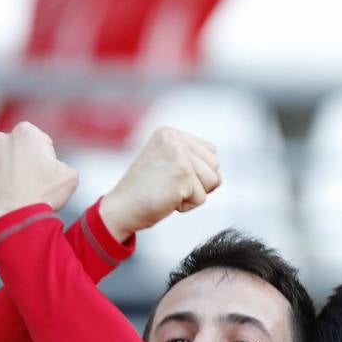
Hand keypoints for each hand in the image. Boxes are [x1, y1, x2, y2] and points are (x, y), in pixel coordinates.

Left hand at [0, 121, 79, 226]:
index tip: (46, 173)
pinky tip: (3, 201)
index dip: (45, 158)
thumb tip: (54, 169)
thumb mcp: (69, 176)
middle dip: (22, 162)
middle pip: (15, 150)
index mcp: (25, 132)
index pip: (39, 141)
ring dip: (5, 175)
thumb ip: (61, 164)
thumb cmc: (44, 195)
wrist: (15, 219)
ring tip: (17, 195)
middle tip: (31, 184)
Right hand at [99, 126, 221, 240]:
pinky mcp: (183, 174)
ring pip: (213, 181)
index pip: (210, 152)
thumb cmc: (144, 192)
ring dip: (193, 194)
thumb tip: (220, 177)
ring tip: (168, 191)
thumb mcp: (167, 166)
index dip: (196, 173)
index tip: (168, 177)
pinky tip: (166, 200)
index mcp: (169, 133)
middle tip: (167, 186)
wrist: (121, 209)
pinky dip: (186, 206)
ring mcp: (179, 154)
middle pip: (215, 166)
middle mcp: (175, 139)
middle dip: (197, 184)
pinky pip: (202, 198)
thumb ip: (192, 162)